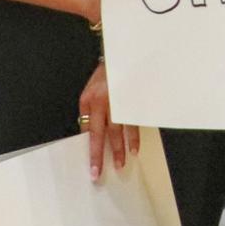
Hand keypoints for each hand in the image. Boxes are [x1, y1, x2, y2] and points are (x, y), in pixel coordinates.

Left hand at [78, 59, 137, 182]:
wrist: (121, 55)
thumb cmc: (104, 75)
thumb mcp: (89, 93)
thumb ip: (89, 113)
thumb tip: (89, 135)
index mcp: (91, 102)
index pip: (91, 133)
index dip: (93, 152)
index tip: (93, 168)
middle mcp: (105, 102)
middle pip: (106, 134)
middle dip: (105, 154)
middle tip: (106, 170)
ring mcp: (120, 101)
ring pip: (122, 129)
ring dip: (123, 147)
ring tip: (123, 161)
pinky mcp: (133, 99)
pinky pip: (134, 121)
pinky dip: (135, 135)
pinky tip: (135, 146)